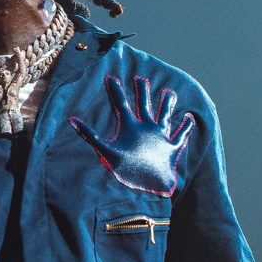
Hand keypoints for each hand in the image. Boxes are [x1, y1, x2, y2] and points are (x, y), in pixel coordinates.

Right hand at [68, 75, 194, 196]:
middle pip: (144, 104)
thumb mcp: (105, 152)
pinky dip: (185, 126)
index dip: (115, 90)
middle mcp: (147, 127)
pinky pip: (181, 134)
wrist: (151, 184)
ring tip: (170, 92)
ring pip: (165, 115)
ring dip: (167, 103)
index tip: (111, 77)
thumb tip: (72, 120)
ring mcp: (161, 136)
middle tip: (140, 79)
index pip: (121, 103)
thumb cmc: (127, 169)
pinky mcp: (172, 147)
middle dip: (142, 90)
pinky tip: (189, 117)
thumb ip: (89, 135)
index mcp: (131, 126)